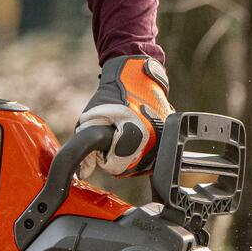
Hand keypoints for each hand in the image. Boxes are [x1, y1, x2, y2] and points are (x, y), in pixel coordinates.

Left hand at [74, 54, 170, 177]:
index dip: (103, 156)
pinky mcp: (168, 139)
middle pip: (127, 168)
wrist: (136, 77)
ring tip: (126, 130)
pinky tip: (137, 132)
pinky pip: (149, 156)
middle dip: (117, 155)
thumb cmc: (112, 95)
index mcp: (136, 135)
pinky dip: (140, 149)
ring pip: (139, 164)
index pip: (114, 167)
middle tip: (115, 132)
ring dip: (129, 153)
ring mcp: (164, 141)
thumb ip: (84, 148)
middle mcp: (155, 141)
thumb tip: (83, 173)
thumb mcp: (91, 118)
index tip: (104, 137)